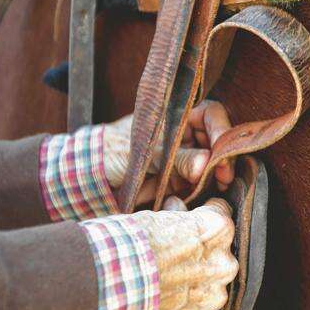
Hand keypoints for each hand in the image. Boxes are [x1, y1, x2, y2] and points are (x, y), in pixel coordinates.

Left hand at [103, 100, 235, 203]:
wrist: (85, 176)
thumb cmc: (111, 150)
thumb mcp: (147, 152)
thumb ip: (178, 158)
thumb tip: (207, 163)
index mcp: (177, 116)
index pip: (211, 115)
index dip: (222, 130)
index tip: (224, 152)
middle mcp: (184, 135)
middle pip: (216, 141)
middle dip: (223, 158)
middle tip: (225, 176)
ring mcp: (182, 158)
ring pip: (210, 164)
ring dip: (215, 176)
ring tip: (219, 187)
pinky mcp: (178, 181)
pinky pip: (198, 184)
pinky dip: (201, 190)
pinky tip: (203, 194)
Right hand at [131, 197, 237, 309]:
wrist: (104, 284)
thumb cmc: (126, 244)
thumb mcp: (154, 217)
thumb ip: (178, 216)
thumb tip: (178, 208)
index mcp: (217, 229)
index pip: (221, 216)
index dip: (201, 221)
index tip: (188, 225)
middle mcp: (224, 264)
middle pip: (220, 258)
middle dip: (200, 259)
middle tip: (171, 263)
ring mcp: (213, 297)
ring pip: (210, 292)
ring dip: (193, 291)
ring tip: (161, 290)